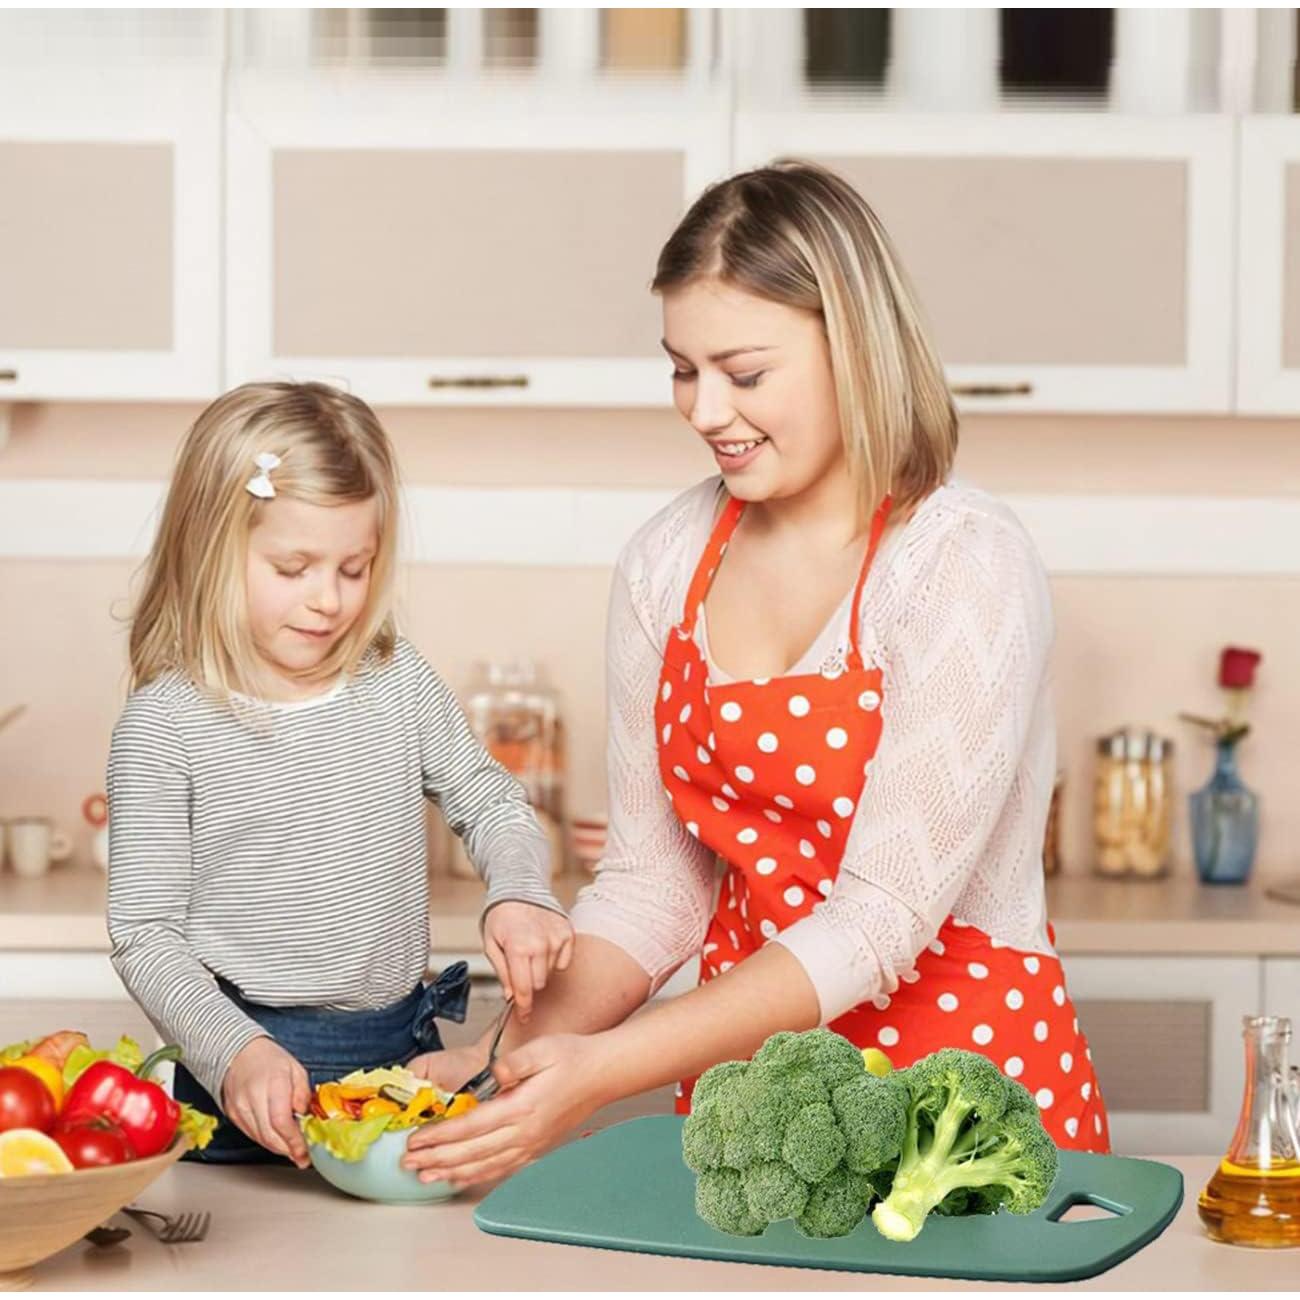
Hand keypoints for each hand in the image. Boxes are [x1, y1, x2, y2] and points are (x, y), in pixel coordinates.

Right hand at [220, 1036, 310, 1167]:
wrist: (239, 1053)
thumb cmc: (270, 1060)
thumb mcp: (296, 1069)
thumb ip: (302, 1094)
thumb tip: (304, 1117)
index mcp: (272, 1083)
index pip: (281, 1121)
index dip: (294, 1141)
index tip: (305, 1152)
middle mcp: (252, 1098)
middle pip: (270, 1135)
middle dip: (288, 1150)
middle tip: (302, 1156)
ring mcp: (239, 1109)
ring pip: (260, 1139)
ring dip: (279, 1147)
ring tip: (293, 1148)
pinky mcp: (233, 1116)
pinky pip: (252, 1135)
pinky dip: (267, 1140)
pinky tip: (278, 1138)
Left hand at [402, 1032, 609, 1188]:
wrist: (603, 1074)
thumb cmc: (574, 1058)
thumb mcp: (542, 1049)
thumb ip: (514, 1063)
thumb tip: (492, 1075)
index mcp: (522, 1107)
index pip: (472, 1127)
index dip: (441, 1135)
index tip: (416, 1139)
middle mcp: (525, 1133)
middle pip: (472, 1152)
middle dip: (436, 1158)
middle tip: (407, 1163)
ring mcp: (531, 1144)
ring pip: (484, 1166)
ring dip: (451, 1172)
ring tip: (425, 1177)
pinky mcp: (536, 1148)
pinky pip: (501, 1169)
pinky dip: (477, 1176)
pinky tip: (460, 1177)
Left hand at [482, 902, 573, 1020]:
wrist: (519, 889)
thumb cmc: (501, 918)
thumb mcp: (491, 945)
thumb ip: (502, 973)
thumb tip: (511, 996)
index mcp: (518, 949)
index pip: (524, 989)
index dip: (523, 1007)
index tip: (524, 1017)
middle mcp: (540, 945)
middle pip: (539, 984)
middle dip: (528, 983)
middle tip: (520, 969)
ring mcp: (556, 939)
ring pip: (550, 973)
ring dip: (540, 969)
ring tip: (530, 951)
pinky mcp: (567, 933)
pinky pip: (563, 962)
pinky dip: (554, 959)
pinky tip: (543, 947)